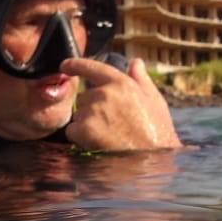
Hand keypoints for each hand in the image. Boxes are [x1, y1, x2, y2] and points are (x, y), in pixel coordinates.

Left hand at [62, 57, 182, 151]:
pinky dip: (80, 137)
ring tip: (109, 134)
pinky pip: (73, 130)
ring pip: (79, 114)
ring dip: (87, 123)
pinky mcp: (84, 130)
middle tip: (112, 123)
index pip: (91, 67)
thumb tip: (135, 62)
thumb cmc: (157, 130)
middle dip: (93, 108)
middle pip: (84, 97)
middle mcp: (103, 94)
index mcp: (120, 83)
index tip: (65, 65)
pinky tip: (98, 143)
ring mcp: (92, 112)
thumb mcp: (154, 100)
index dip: (75, 65)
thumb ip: (140, 79)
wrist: (151, 158)